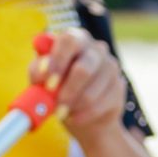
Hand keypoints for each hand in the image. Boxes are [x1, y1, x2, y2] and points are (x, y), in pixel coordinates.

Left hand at [33, 27, 131, 145]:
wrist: (79, 110)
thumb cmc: (56, 87)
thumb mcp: (41, 78)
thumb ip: (38, 71)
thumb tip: (42, 72)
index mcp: (75, 39)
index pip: (70, 41)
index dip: (58, 61)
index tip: (49, 83)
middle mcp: (96, 49)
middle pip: (84, 69)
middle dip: (68, 91)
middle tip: (56, 107)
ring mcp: (111, 67)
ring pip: (92, 93)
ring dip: (73, 107)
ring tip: (62, 113)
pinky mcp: (119, 87)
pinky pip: (100, 106)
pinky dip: (83, 116)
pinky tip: (75, 117)